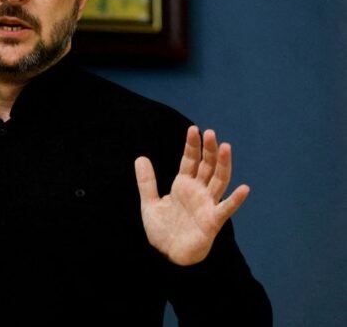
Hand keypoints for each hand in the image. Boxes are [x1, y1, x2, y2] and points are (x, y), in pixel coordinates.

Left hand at [134, 126, 249, 265]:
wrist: (167, 255)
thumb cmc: (162, 230)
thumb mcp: (149, 203)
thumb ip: (146, 181)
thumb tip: (140, 157)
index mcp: (184, 185)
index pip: (190, 161)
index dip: (191, 146)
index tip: (193, 129)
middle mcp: (198, 192)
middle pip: (207, 166)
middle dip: (208, 150)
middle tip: (210, 132)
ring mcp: (207, 205)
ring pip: (219, 180)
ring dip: (223, 165)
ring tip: (226, 147)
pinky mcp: (212, 221)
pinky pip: (225, 209)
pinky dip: (235, 200)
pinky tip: (244, 188)